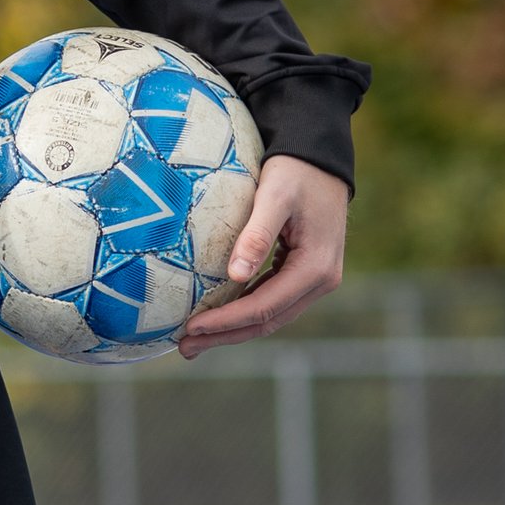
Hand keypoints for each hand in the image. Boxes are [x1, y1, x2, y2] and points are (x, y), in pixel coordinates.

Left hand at [175, 156, 347, 358]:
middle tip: (184, 348)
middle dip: (225, 336)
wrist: (320, 157)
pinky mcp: (304, 273)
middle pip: (268, 321)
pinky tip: (217, 315)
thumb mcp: (274, 196)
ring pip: (270, 316)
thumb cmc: (295, 171)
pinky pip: (272, 300)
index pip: (264, 307)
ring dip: (232, 329)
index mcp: (316, 268)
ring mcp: (315, 280)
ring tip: (194, 339)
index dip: (226, 321)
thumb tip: (235, 275)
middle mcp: (321, 281)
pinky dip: (244, 311)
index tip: (191, 328)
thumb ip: (256, 235)